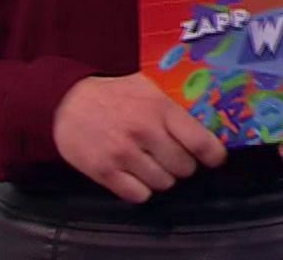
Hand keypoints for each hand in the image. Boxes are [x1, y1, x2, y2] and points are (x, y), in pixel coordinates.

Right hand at [53, 73, 227, 203]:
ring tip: (152, 163)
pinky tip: (136, 174)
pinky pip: (139, 195)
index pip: (200, 141)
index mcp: (160, 108)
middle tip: (174, 156)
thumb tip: (210, 119)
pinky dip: (141, 189)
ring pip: (163, 183)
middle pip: (184, 168)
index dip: (214, 155)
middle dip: (183, 164)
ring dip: (162, 177)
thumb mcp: (149, 86)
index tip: (216, 158)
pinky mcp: (104, 171)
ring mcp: (123, 154)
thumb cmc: (114, 94)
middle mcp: (144, 132)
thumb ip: (176, 105)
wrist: (66, 102)